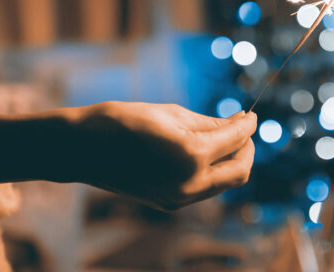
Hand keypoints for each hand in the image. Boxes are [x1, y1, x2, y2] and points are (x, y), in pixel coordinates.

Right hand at [61, 102, 256, 209]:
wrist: (82, 149)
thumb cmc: (124, 121)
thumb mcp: (172, 114)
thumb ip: (211, 123)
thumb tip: (241, 123)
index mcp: (192, 155)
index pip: (235, 140)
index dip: (248, 126)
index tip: (251, 115)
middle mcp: (190, 183)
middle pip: (239, 172)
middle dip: (247, 150)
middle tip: (243, 130)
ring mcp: (180, 198)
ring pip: (224, 184)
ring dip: (231, 162)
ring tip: (224, 139)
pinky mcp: (170, 203)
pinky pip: (205, 188)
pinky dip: (212, 171)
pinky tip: (204, 153)